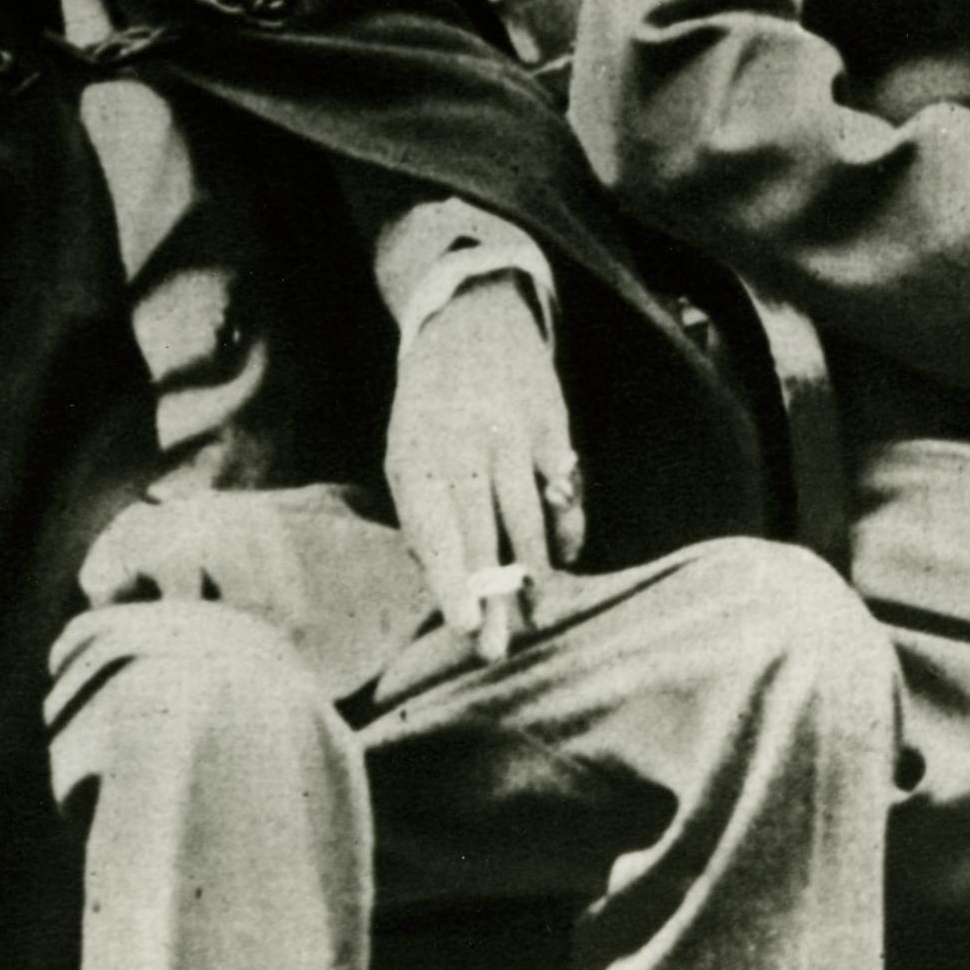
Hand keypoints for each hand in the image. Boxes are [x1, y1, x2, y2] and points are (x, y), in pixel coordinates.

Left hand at [384, 279, 581, 662]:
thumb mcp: (405, 451)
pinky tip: (562, 555)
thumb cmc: (431, 407)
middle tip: (496, 650)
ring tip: (533, 615)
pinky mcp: (549, 424)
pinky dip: (565, 527)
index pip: (432, 528)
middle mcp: (462, 443)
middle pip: (481, 533)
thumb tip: (444, 584)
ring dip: (533, 571)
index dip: (450, 579)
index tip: (466, 626)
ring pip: (527, 515)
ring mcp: (510, 432)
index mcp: (416, 453)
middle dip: (492, 596)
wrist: (472, 319)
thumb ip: (423, 516)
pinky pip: (561, 488)